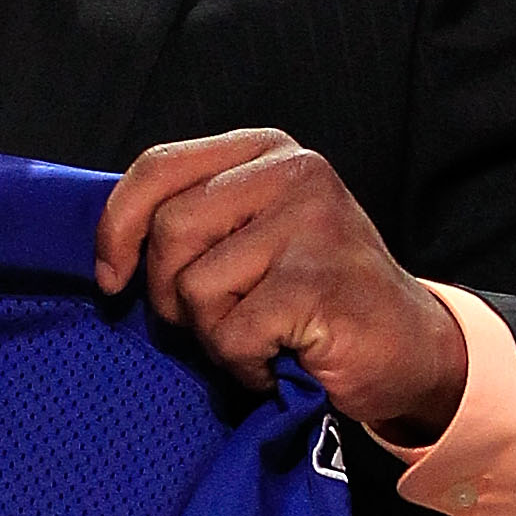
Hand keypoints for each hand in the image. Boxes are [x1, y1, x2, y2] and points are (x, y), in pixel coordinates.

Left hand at [94, 129, 468, 440]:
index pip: (157, 167)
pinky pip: (231, 333)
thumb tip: (106, 247)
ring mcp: (312, 223)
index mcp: (265, 151)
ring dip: (214, 335)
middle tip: (218, 322)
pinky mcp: (319, 280)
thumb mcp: (248, 238)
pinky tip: (283, 360)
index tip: (110, 278)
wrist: (408, 350)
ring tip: (262, 337)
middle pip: (169, 230)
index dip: (115, 227)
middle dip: (171, 295)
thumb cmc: (312, 298)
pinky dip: (245, 364)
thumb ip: (192, 222)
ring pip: (194, 286)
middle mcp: (294, 172)